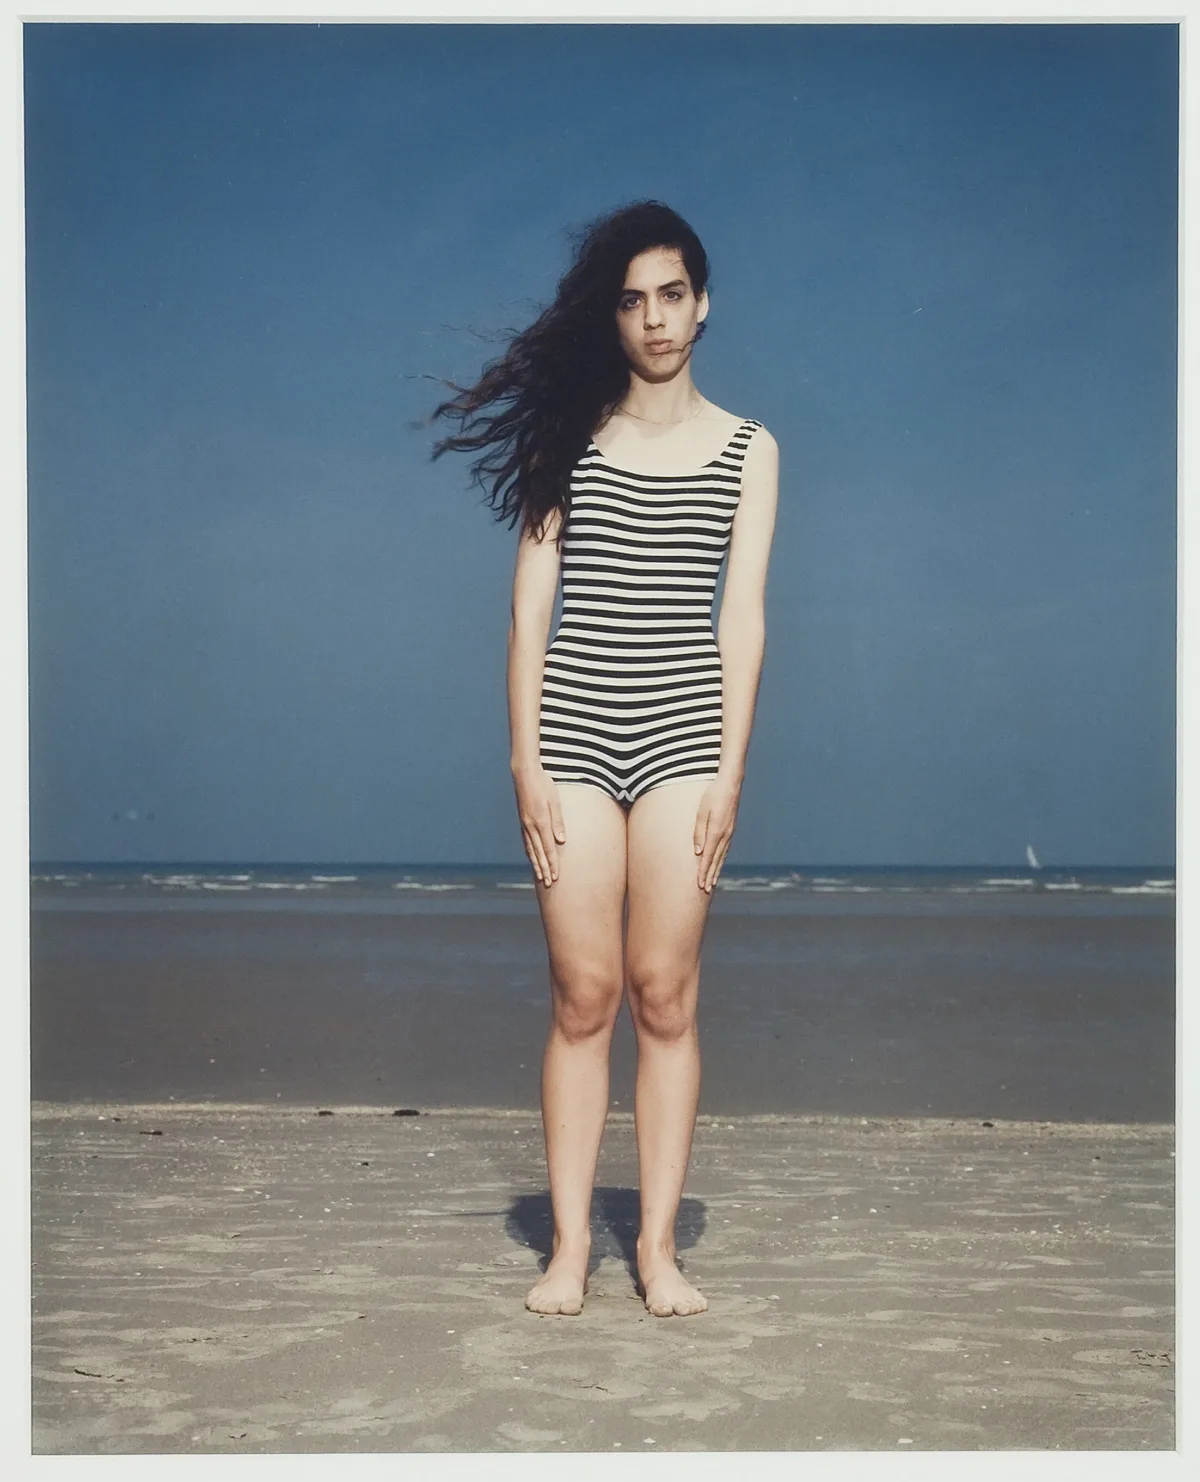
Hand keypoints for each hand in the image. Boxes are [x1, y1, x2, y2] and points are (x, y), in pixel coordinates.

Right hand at [513, 765, 566, 884]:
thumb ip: (558, 821)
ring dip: (536, 864)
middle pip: (539, 853)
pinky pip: (526, 842)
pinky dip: (529, 853)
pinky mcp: (522, 821)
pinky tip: (531, 858)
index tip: (556, 876)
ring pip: (530, 849)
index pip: (548, 848)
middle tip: (549, 884)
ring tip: (539, 877)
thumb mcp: (555, 801)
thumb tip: (561, 841)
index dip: (552, 864)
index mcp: (540, 821)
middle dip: (544, 869)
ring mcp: (524, 824)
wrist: (524, 774)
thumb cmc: (544, 785)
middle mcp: (530, 826)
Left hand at [694, 774, 739, 892]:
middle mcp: (725, 836)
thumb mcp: (702, 812)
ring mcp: (730, 833)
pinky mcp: (730, 830)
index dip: (703, 871)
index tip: (700, 884)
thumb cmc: (712, 795)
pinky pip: (725, 850)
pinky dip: (721, 860)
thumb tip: (698, 852)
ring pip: (722, 857)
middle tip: (705, 889)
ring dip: (716, 870)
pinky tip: (718, 865)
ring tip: (712, 882)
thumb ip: (699, 832)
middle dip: (710, 875)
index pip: (708, 857)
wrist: (730, 784)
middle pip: (716, 860)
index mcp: (717, 832)